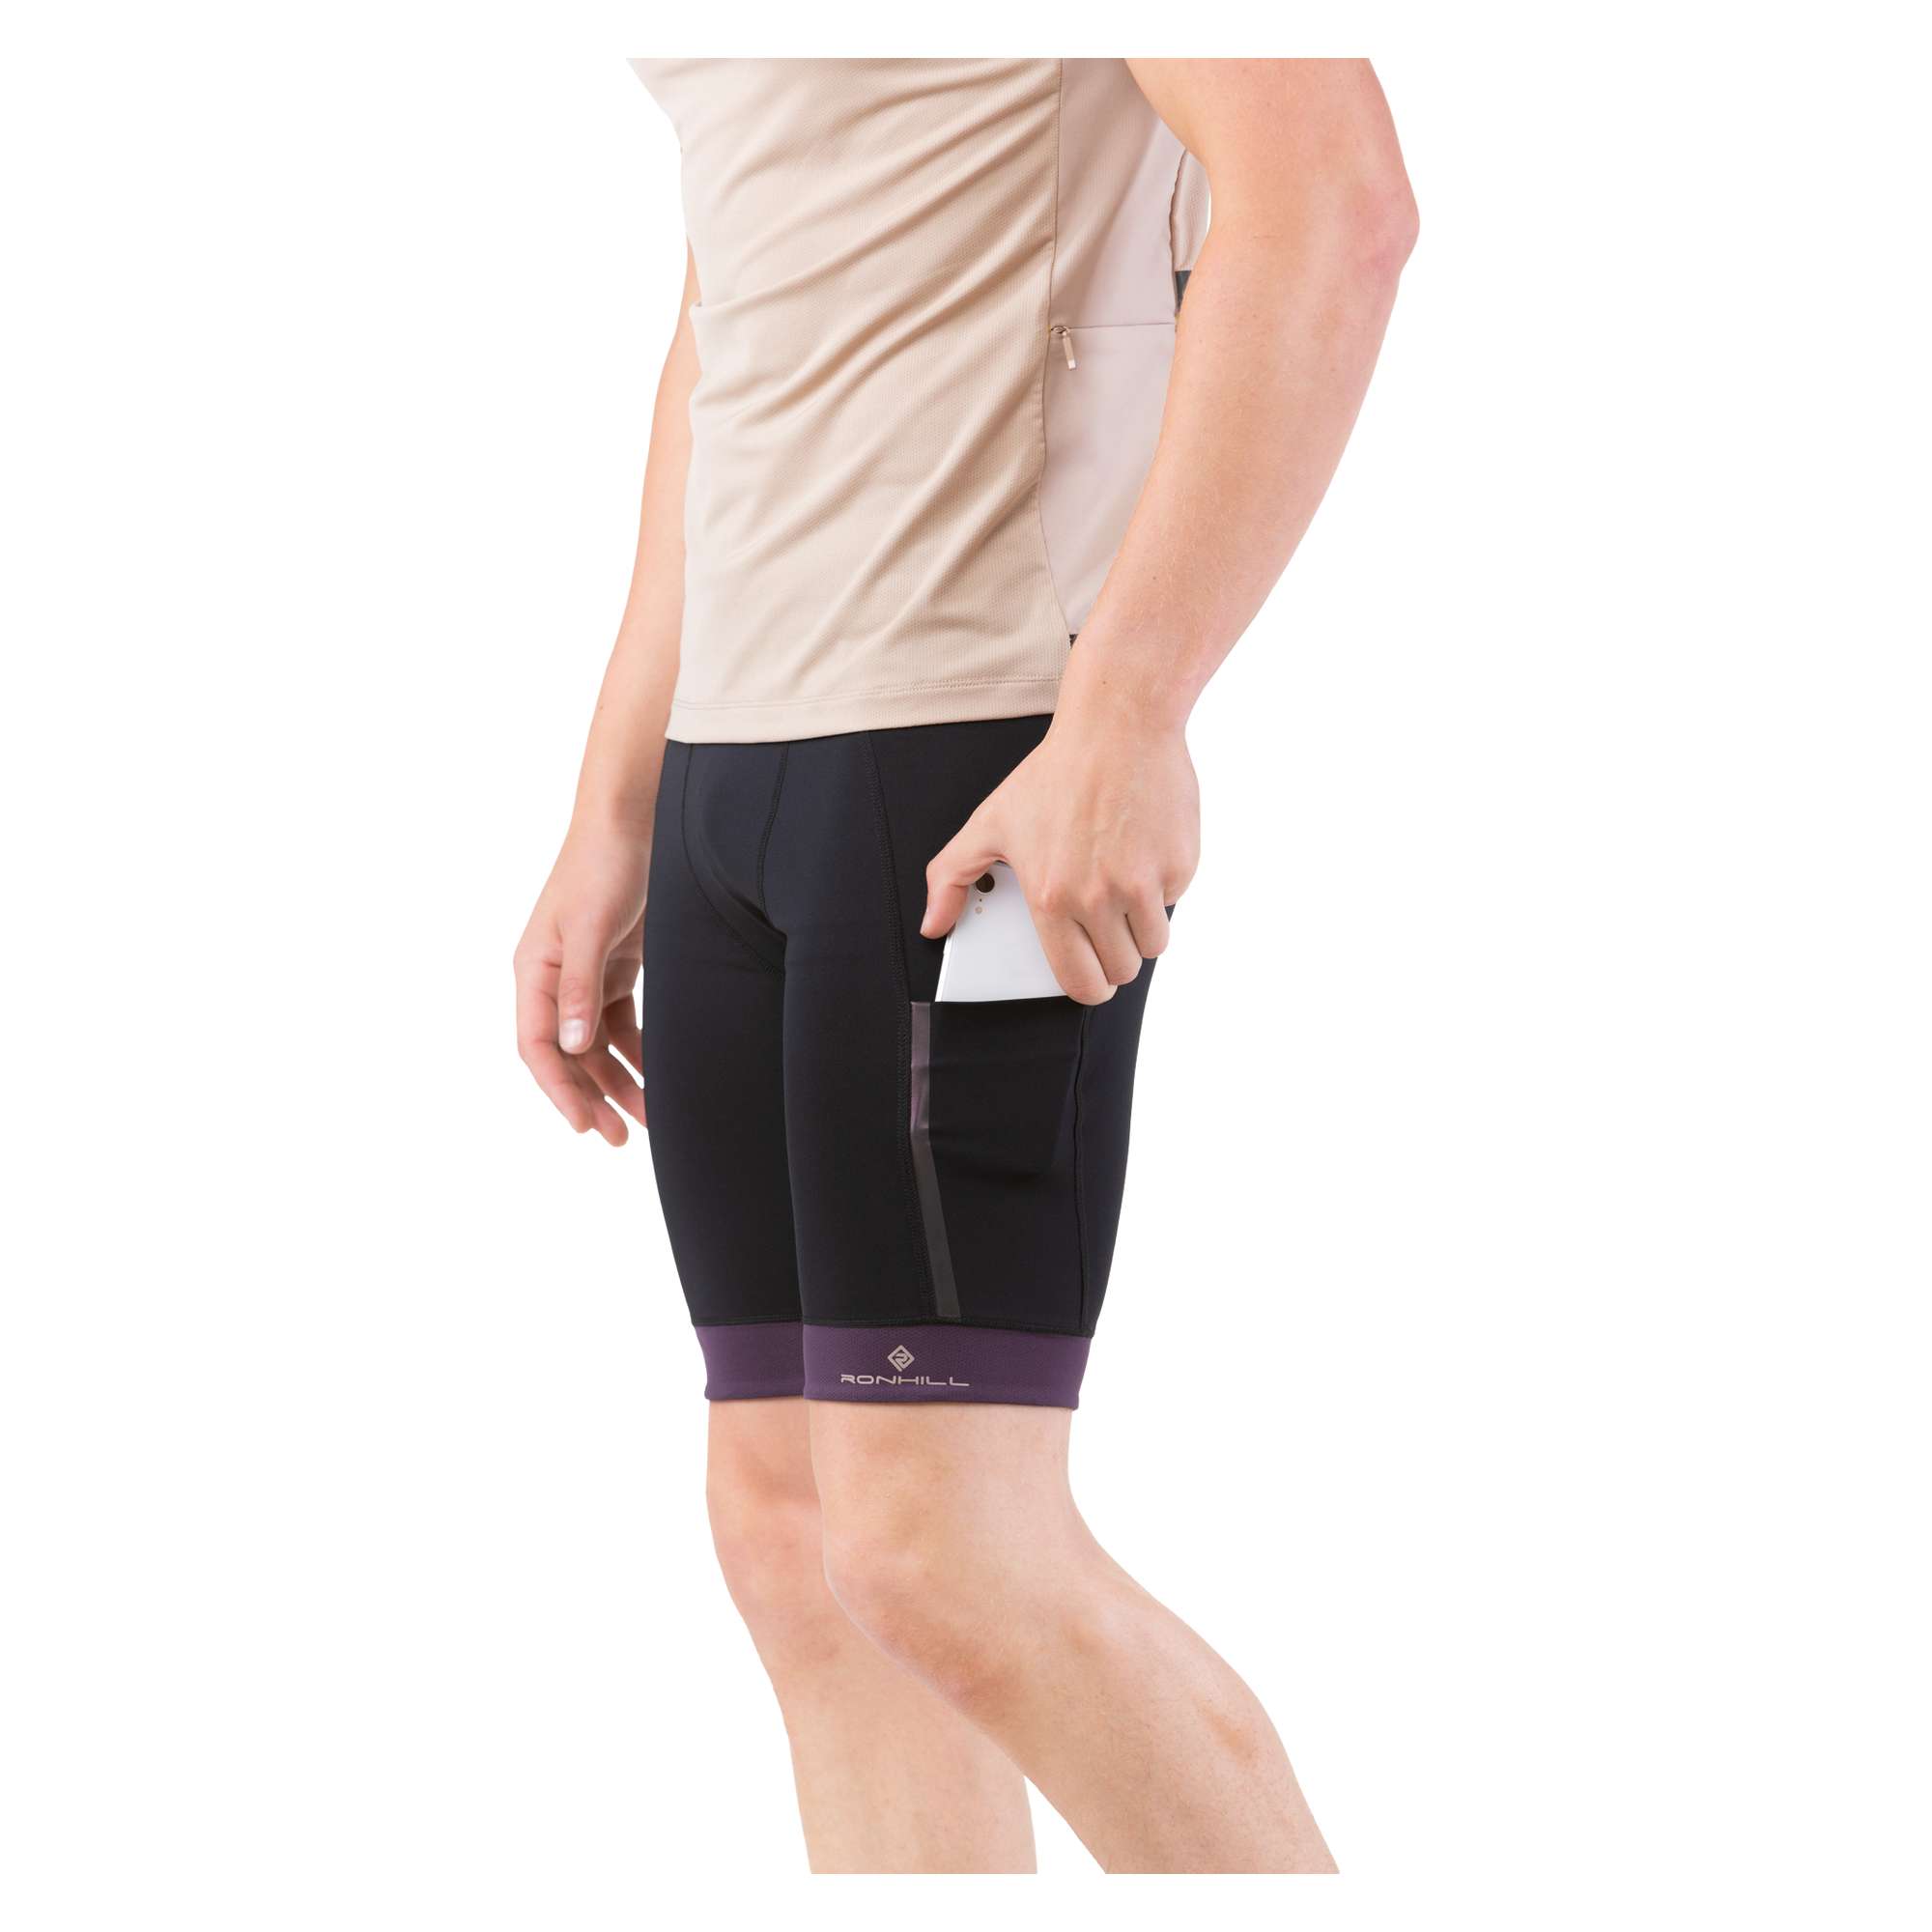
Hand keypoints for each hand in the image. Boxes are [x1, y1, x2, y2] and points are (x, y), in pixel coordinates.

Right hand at [513, 825, 649, 1143]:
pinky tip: (660, 1075)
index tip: (582, 1126)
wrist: (633, 819)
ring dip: (619, 1081)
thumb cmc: (602, 866)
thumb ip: (579, 986)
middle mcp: (555, 979)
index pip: (539, 1046)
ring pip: (598, 1045)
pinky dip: (638, 1051)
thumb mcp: (589, 926)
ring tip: (648, 1119)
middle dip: (592, 1098)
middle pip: (569, 1055)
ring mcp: (586, 974)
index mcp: (534, 971)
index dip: (558, 1090)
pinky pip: (622, 1023)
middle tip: (618, 1139)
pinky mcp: (617, 966)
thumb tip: (573, 1048)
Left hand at [921, 713, 1197, 1003]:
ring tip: (1125, 888)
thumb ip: (952, 878)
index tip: (1091, 975)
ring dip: (1142, 928)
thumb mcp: (990, 822)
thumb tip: (933, 925)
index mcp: (1051, 897)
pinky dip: (1163, 887)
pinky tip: (1143, 851)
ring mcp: (1144, 883)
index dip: (1088, 985)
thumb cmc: (1055, 774)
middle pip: (1121, 970)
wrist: (1118, 727)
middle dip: (1115, 958)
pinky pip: (1174, 902)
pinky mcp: (1179, 865)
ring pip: (1153, 945)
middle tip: (1106, 925)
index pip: (1079, 981)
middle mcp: (1098, 897)